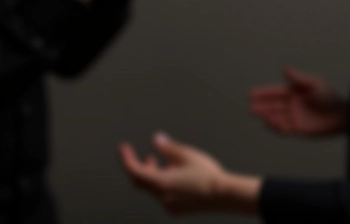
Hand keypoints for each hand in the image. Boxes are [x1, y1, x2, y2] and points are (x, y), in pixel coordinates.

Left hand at [119, 132, 259, 215]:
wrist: (225, 195)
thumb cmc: (207, 175)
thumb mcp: (187, 155)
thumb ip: (168, 148)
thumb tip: (156, 139)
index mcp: (161, 183)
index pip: (134, 171)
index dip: (126, 159)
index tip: (124, 148)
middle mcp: (162, 197)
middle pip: (141, 182)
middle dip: (142, 168)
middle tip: (148, 156)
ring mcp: (169, 206)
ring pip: (153, 189)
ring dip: (156, 175)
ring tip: (170, 164)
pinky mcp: (178, 210)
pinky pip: (163, 196)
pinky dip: (164, 185)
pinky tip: (178, 176)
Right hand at [249, 67, 348, 137]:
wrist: (343, 115)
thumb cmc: (330, 97)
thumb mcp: (314, 84)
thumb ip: (298, 79)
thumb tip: (285, 68)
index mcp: (293, 92)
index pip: (274, 92)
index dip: (263, 93)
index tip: (251, 94)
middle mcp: (291, 105)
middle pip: (272, 106)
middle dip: (261, 107)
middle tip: (251, 108)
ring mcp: (294, 118)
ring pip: (276, 118)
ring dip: (268, 117)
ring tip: (263, 117)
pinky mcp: (298, 130)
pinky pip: (284, 129)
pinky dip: (277, 128)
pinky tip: (272, 124)